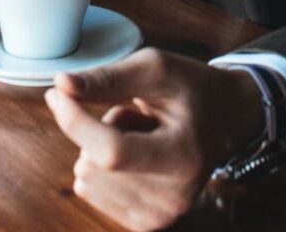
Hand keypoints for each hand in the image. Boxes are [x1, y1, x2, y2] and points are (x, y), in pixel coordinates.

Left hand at [44, 48, 263, 230]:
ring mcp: (160, 216)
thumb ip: (109, 78)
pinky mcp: (145, 223)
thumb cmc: (193, 89)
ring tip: (142, 136)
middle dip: (100, 130)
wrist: (228, 119)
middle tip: (140, 118)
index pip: (111, 151)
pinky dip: (103, 168)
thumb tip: (61, 85)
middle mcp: (174, 197)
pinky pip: (90, 191)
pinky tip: (138, 156)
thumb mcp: (157, 69)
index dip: (75, 122)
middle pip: (92, 164)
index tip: (57, 94)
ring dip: (102, 149)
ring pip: (86, 178)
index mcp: (184, 157)